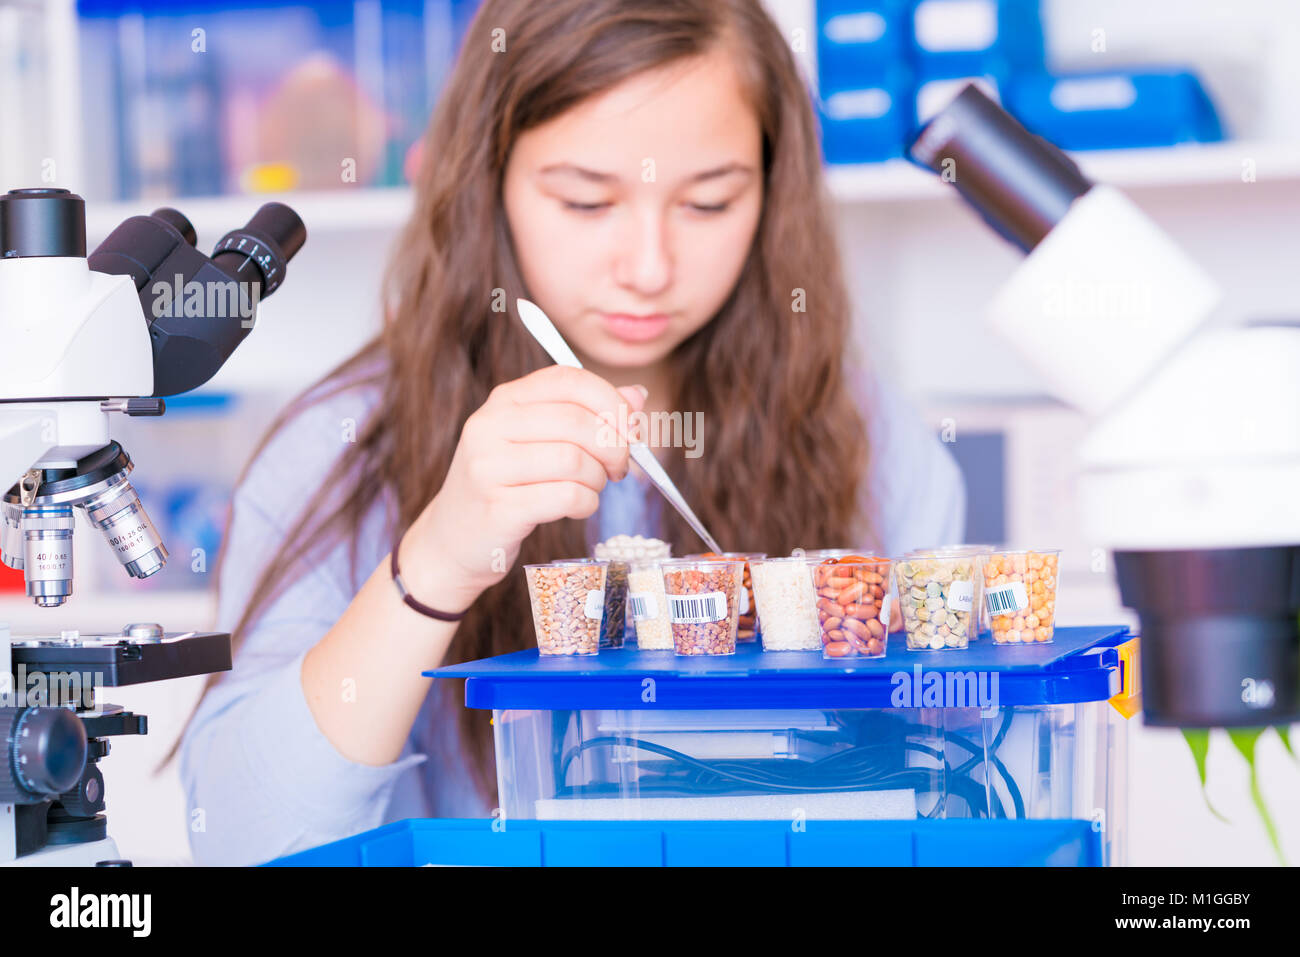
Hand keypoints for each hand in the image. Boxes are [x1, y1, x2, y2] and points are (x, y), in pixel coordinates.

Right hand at [400, 365, 645, 610]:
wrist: (452, 541)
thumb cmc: (506, 486)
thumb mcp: (538, 441)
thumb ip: (586, 414)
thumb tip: (638, 395)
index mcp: (503, 400)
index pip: (568, 380)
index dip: (611, 401)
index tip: (630, 429)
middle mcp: (489, 426)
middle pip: (578, 422)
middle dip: (615, 448)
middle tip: (618, 468)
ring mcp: (488, 468)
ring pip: (575, 461)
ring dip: (598, 480)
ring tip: (591, 488)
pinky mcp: (498, 509)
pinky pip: (567, 498)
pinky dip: (586, 504)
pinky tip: (578, 507)